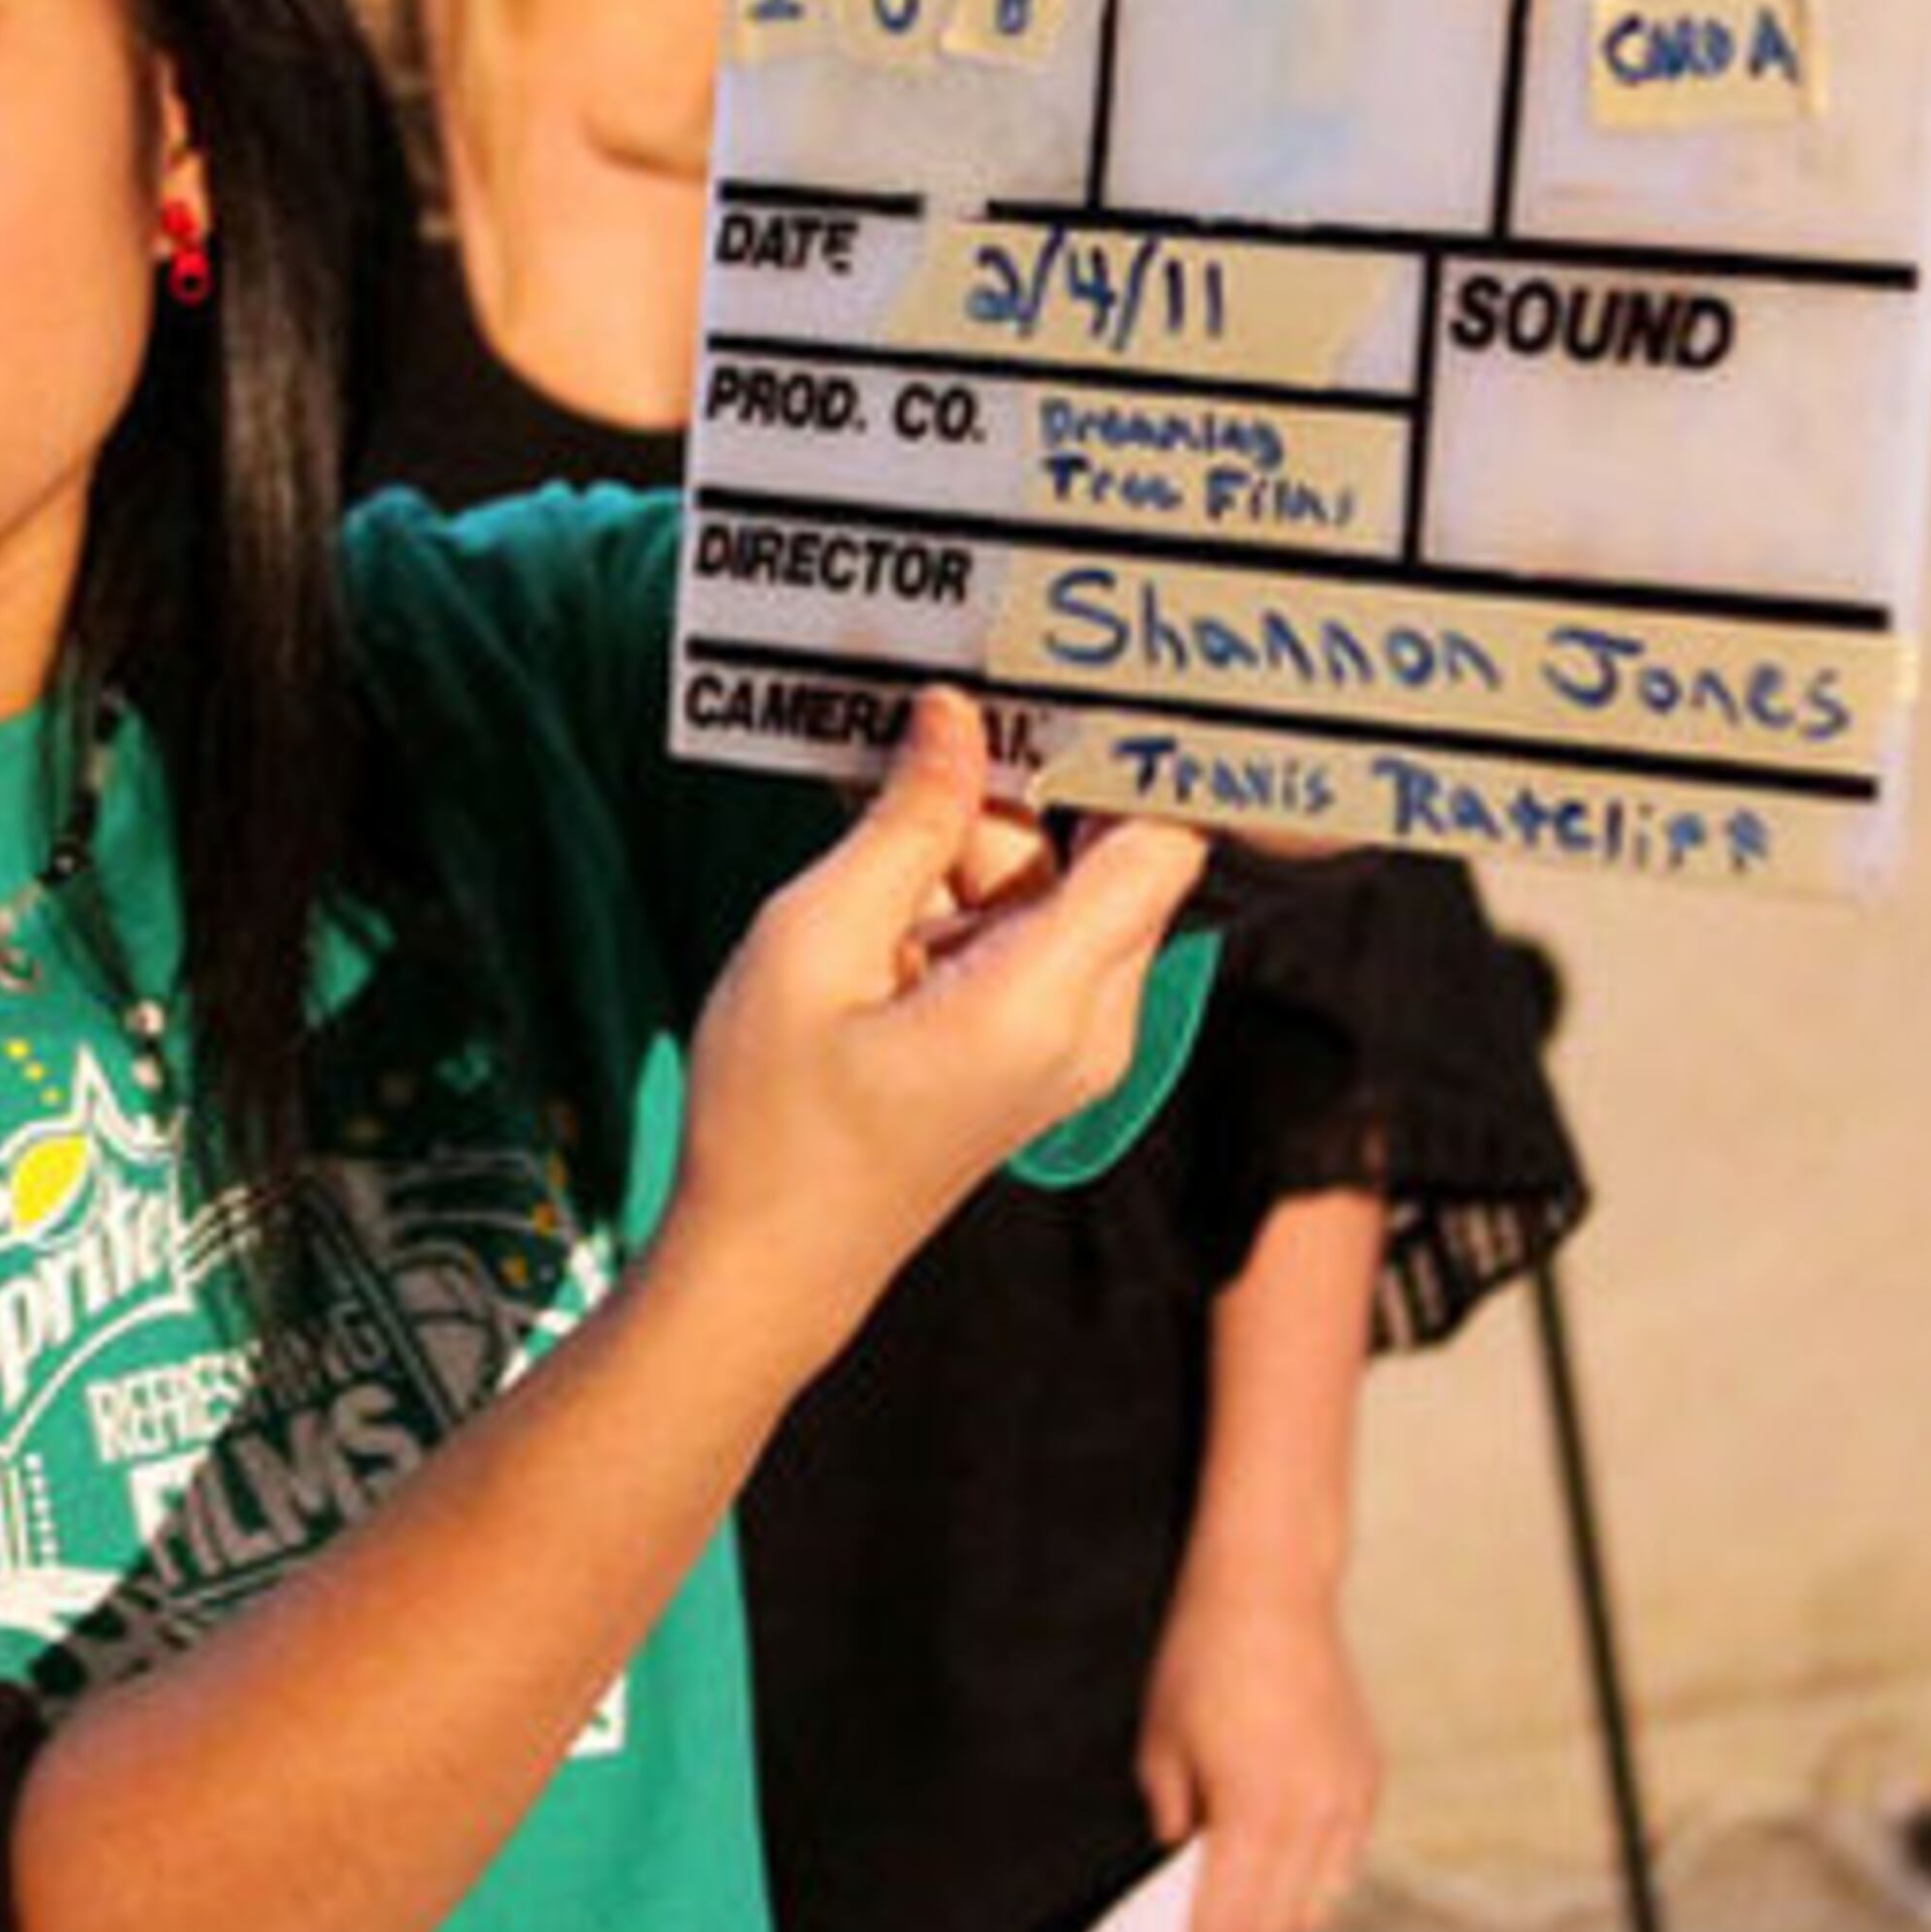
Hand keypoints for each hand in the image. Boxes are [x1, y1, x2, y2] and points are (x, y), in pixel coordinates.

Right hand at [674, 691, 1207, 1379]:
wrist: (769, 1257)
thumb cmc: (773, 1115)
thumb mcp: (813, 942)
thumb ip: (903, 823)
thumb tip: (957, 715)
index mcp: (1047, 999)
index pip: (1160, 838)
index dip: (1133, 750)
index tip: (1080, 674)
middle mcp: (1089, 1023)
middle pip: (1098, 850)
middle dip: (1011, 794)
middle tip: (915, 742)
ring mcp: (1070, 1042)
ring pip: (1056, 887)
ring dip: (970, 848)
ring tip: (866, 846)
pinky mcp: (1038, 1049)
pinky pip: (1026, 934)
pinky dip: (959, 898)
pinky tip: (875, 896)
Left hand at [1135, 1571, 1381, 1931]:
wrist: (1272, 1588)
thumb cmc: (1203, 1656)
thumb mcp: (1161, 1742)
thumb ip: (1172, 1817)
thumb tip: (1182, 1864)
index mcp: (1257, 1815)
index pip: (1225, 1931)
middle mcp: (1314, 1819)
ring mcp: (1349, 1801)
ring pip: (1315, 1904)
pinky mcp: (1366, 1780)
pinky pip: (1340, 1862)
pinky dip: (1307, 1888)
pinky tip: (1276, 1892)